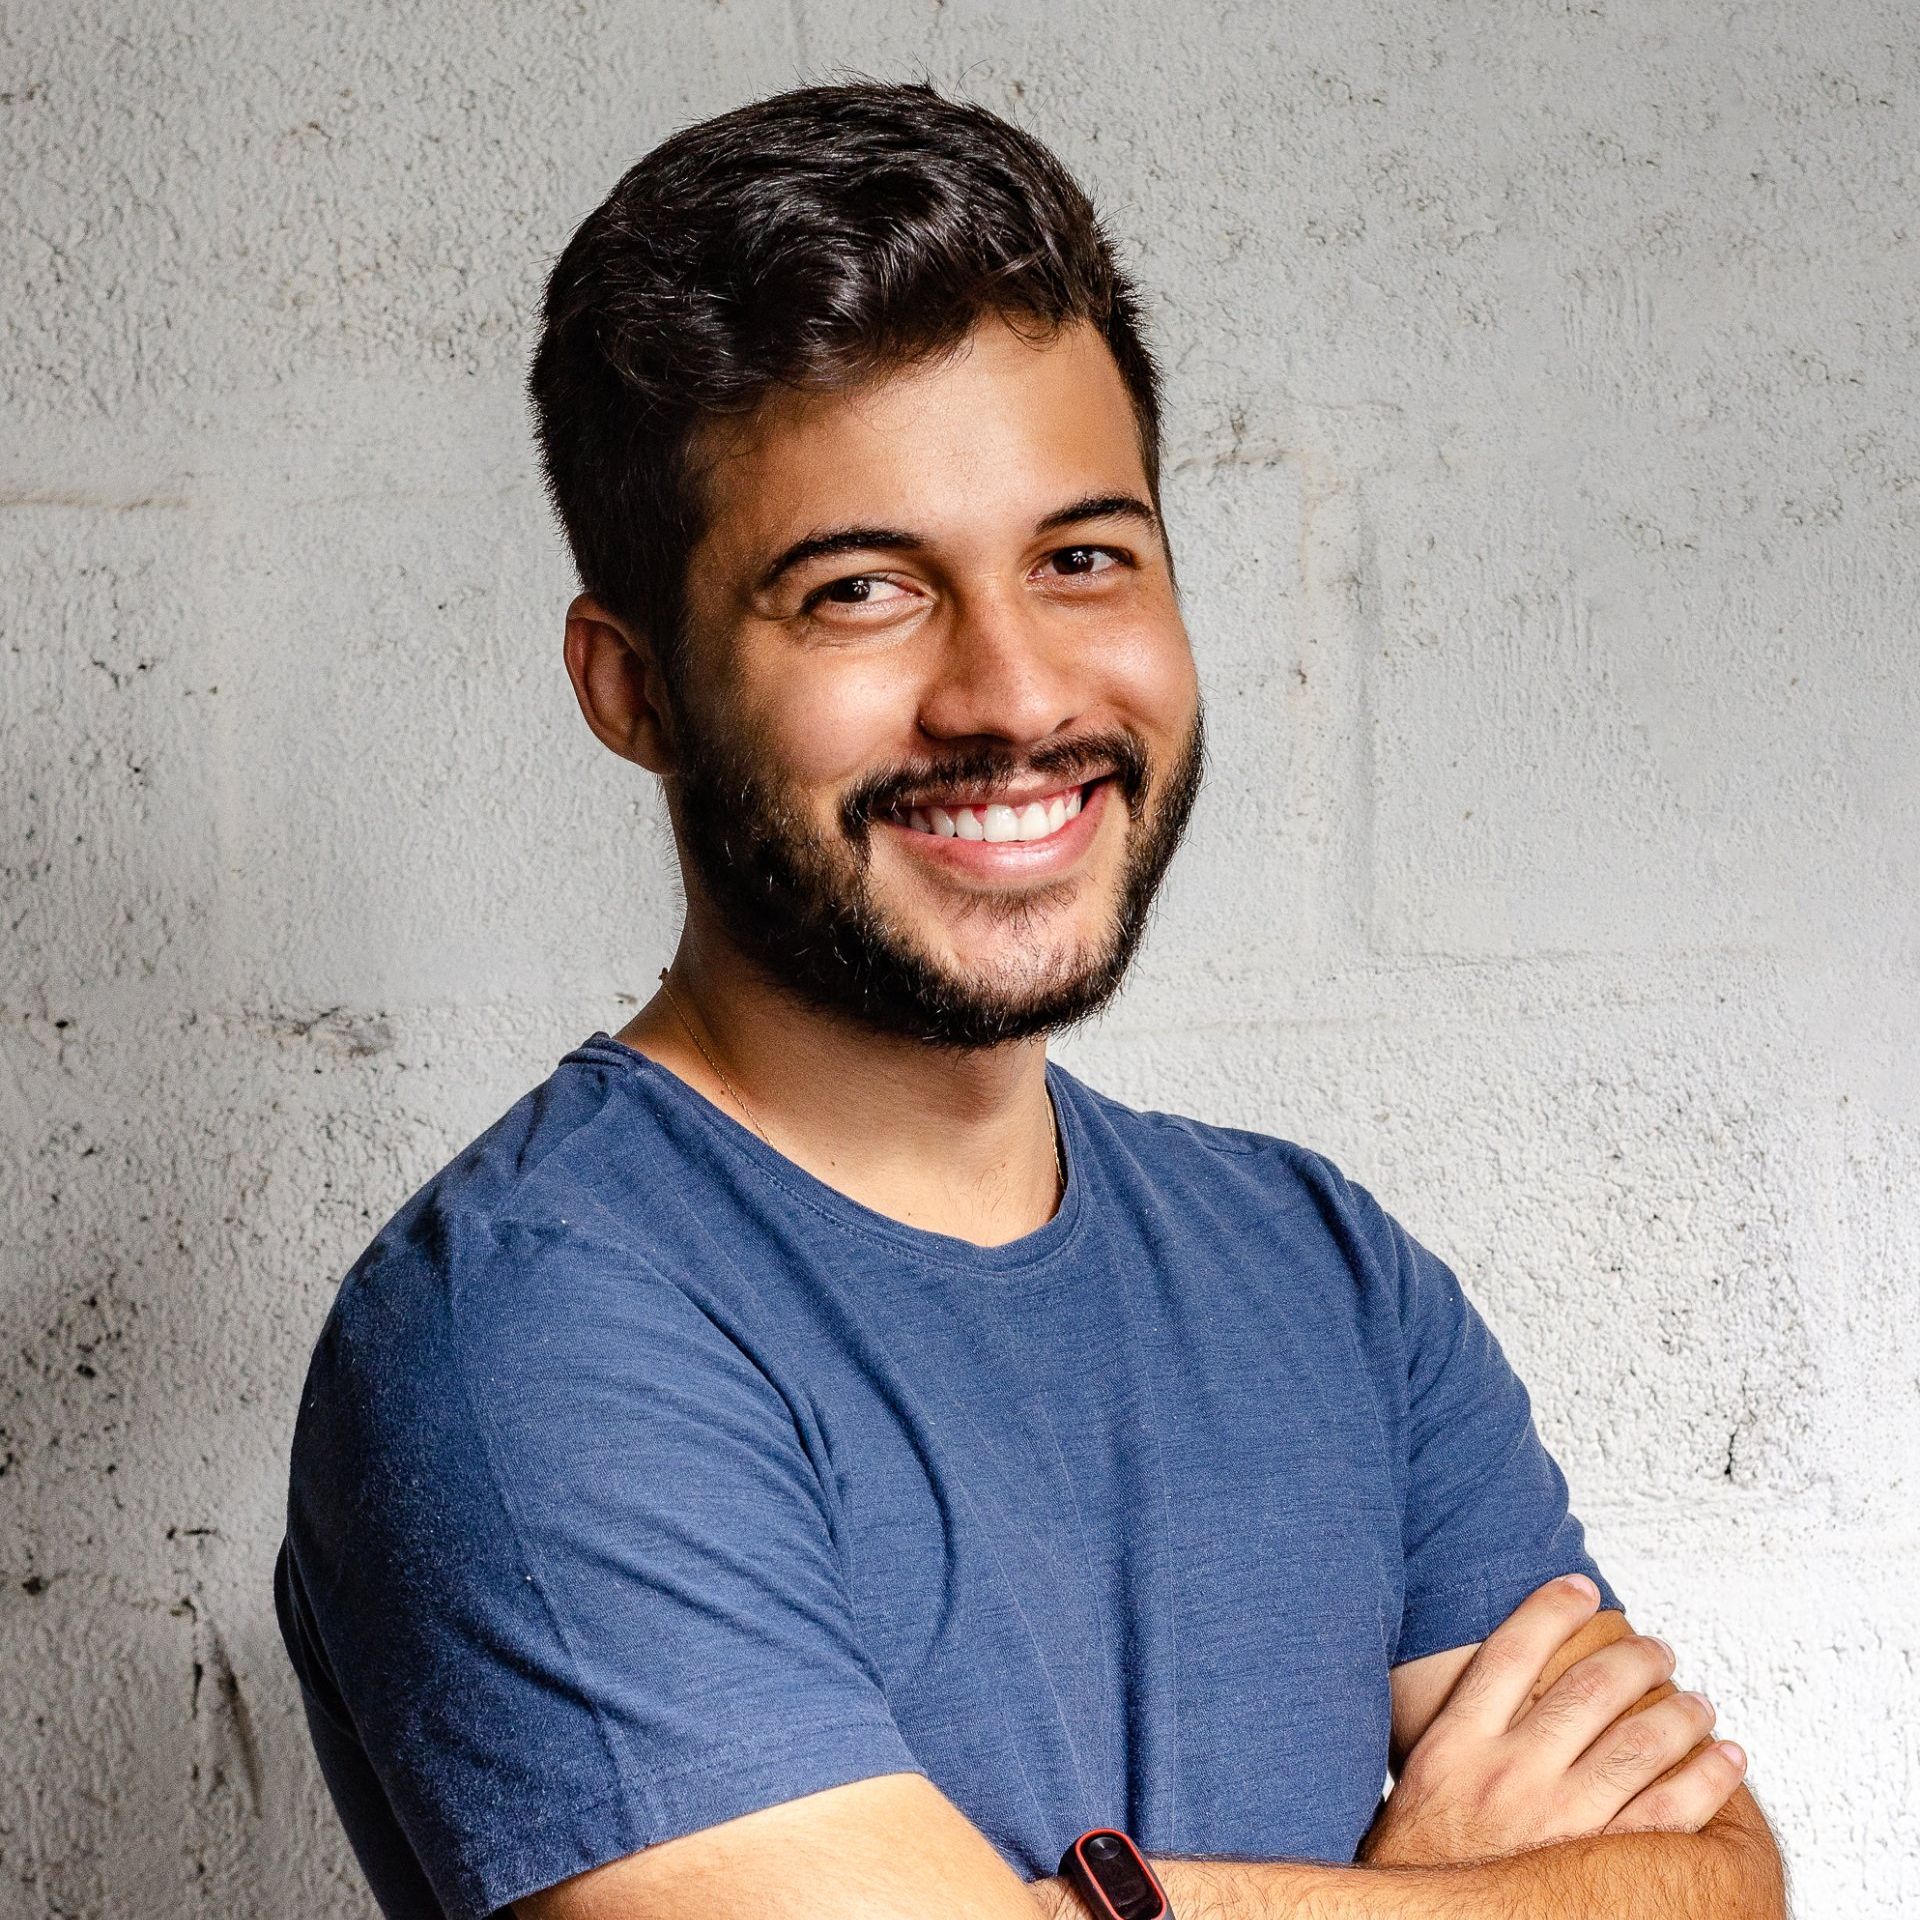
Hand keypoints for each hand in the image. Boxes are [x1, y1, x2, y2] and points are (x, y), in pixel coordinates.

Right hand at [1357, 1576, 1748, 1869]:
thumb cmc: (1427, 1859)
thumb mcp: (1423, 1779)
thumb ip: (1459, 1732)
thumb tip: (1501, 1679)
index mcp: (1457, 1744)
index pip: (1512, 1652)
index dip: (1551, 1608)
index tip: (1580, 1587)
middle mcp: (1507, 1772)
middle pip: (1586, 1689)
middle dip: (1633, 1658)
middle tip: (1656, 1649)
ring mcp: (1557, 1820)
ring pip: (1637, 1742)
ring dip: (1679, 1712)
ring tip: (1696, 1701)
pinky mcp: (1598, 1867)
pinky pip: (1670, 1811)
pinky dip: (1707, 1778)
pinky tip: (1725, 1757)